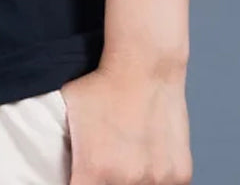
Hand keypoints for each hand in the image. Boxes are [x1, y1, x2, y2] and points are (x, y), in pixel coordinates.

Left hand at [60, 59, 192, 183]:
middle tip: (106, 165)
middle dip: (105, 182)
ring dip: (132, 182)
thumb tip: (59, 163)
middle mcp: (126, 180)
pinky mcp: (180, 175)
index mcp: (93, 170)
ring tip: (128, 159)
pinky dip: (156, 179)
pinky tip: (148, 160)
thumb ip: (65, 146)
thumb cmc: (104, 84)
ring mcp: (156, 180)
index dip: (78, 184)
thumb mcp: (68, 113)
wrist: (145, 66)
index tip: (82, 176)